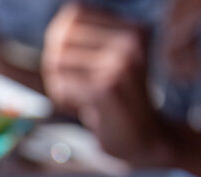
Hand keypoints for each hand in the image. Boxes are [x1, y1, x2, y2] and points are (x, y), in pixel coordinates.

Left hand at [42, 3, 172, 163]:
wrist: (143, 139)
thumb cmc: (119, 98)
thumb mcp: (111, 60)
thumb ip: (86, 38)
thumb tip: (58, 29)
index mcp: (134, 29)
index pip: (74, 14)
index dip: (63, 39)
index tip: (78, 62)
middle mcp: (132, 41)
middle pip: (61, 36)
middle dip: (57, 63)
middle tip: (75, 83)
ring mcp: (122, 63)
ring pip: (56, 60)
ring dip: (59, 83)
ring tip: (81, 95)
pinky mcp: (107, 88)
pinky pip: (61, 85)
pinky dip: (64, 99)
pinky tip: (84, 106)